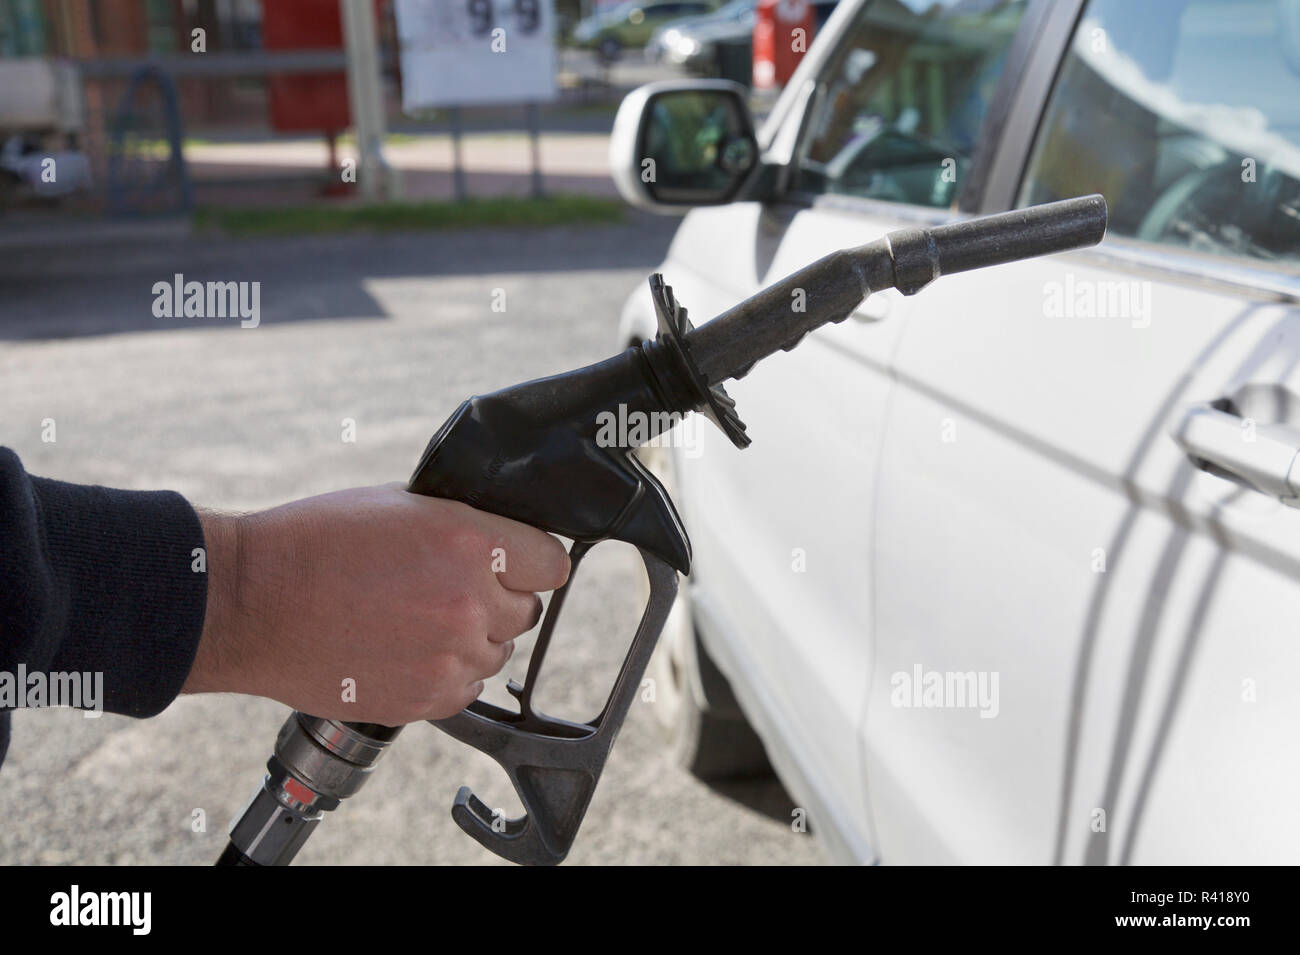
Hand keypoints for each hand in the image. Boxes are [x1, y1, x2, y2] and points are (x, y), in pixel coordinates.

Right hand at [183, 484, 569, 723]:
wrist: (250, 603)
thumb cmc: (313, 543)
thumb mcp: (399, 504)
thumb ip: (462, 525)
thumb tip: (499, 538)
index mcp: (470, 544)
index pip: (551, 563)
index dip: (530, 562)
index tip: (514, 564)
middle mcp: (470, 603)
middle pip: (527, 611)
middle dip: (496, 599)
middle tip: (446, 590)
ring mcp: (449, 657)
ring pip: (498, 653)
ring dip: (470, 640)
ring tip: (415, 620)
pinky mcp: (426, 700)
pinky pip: (466, 689)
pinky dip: (444, 674)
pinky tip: (403, 650)